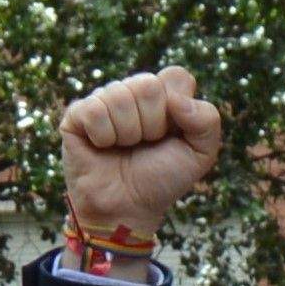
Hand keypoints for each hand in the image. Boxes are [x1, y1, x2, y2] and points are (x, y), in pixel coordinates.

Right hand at [59, 68, 223, 244]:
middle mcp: (132, 91)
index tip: (170, 135)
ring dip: (127, 134)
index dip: (176, 110)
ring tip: (123, 149)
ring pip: (120, 97)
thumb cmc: (161, 180)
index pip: (176, 76)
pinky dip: (102, 137)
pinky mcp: (77, 114)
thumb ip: (207, 120)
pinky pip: (94, 110)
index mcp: (163, 94)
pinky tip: (101, 147)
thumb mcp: (200, 154)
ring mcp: (103, 100)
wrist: (128, 209)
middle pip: (148, 85)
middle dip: (152, 125)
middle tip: (144, 145)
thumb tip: (175, 99)